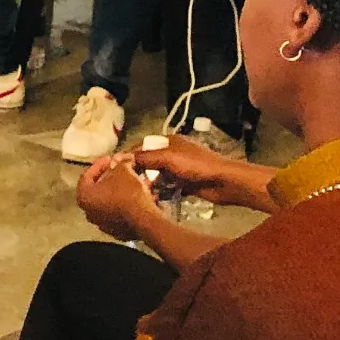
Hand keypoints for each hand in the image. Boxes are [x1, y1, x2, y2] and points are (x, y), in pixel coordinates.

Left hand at [75, 153, 163, 242]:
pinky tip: (140, 196)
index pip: (87, 176)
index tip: (111, 158)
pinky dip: (128, 204)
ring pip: (112, 202)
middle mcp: (89, 212)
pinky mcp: (118, 232)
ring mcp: (103, 224)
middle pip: (99, 190)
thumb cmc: (128, 193)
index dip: (100, 164)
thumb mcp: (123, 170)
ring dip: (122, 190)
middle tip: (123, 169)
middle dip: (112, 178)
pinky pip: (121, 213)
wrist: (144, 220)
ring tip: (136, 181)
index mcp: (84, 196)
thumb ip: (119, 163)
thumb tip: (121, 158)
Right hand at [133, 137, 265, 212]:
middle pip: (149, 161)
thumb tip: (123, 158)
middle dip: (137, 171)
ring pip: (156, 175)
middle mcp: (173, 153)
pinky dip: (159, 191)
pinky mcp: (184, 183)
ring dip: (148, 183)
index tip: (115, 168)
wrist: (224, 182)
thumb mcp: (168, 158)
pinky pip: (166, 186)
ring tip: (136, 192)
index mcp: (169, 142)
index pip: (142, 146)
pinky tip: (150, 198)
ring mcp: (179, 169)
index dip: (129, 156)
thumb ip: (146, 157)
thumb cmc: (196, 166)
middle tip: (125, 183)